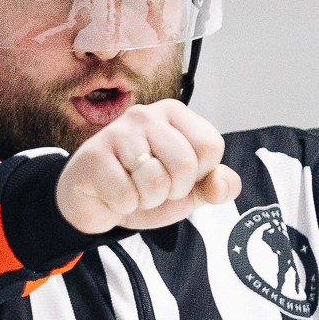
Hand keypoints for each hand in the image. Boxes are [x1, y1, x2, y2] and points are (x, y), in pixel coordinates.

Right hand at [56, 99, 242, 233]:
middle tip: (154, 187)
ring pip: (155, 182)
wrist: (94, 202)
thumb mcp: (187, 190)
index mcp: (174, 114)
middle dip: (172, 191)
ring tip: (133, 189)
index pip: (210, 146)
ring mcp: (118, 131)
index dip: (199, 174)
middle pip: (186, 164)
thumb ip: (215, 186)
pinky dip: (123, 205)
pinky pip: (125, 195)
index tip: (178, 176)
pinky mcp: (94, 155)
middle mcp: (146, 114)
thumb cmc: (141, 188)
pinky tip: (113, 193)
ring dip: (146, 200)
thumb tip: (224, 184)